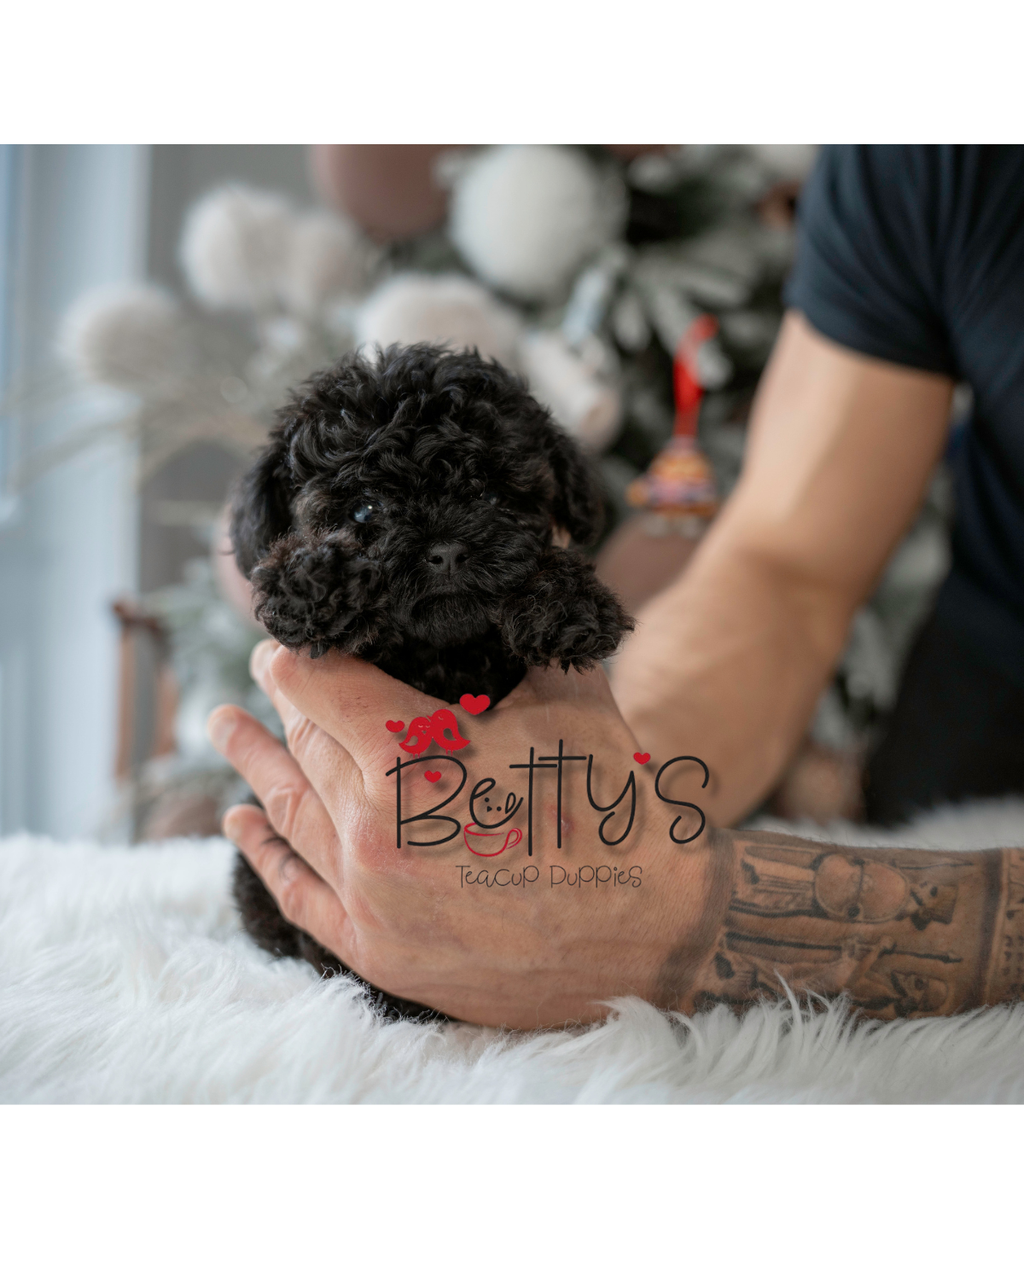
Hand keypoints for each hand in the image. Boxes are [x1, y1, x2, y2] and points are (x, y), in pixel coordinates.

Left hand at [207, 642, 729, 1028]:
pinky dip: (264, 852)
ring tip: (222, 726)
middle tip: (265, 672)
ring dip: (253, 761)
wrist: (653, 935)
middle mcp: (374, 827)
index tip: (286, 641)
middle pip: (305, 744)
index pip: (319, 685)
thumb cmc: (614, 809)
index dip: (295, 655)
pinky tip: (240, 821)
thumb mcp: (571, 699)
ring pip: (291, 810)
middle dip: (283, 701)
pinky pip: (298, 893)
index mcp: (416, 754)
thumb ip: (520, 630)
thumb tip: (521, 553)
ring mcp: (371, 896)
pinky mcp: (379, 950)